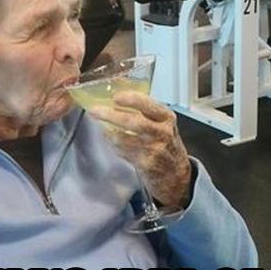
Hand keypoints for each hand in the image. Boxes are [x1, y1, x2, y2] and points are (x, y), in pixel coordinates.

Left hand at [90, 91, 191, 208]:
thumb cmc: (165, 142)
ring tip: (102, 126)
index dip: (131, 100)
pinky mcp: (145, 164)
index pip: (148, 105)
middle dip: (111, 115)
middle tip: (95, 111)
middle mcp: (162, 133)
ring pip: (124, 138)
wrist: (175, 172)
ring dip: (108, 132)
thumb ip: (144, 111)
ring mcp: (154, 150)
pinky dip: (113, 144)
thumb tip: (114, 98)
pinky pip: (122, 151)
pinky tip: (111, 140)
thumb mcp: (161, 123)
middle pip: (133, 122)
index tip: (115, 97)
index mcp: (166, 117)